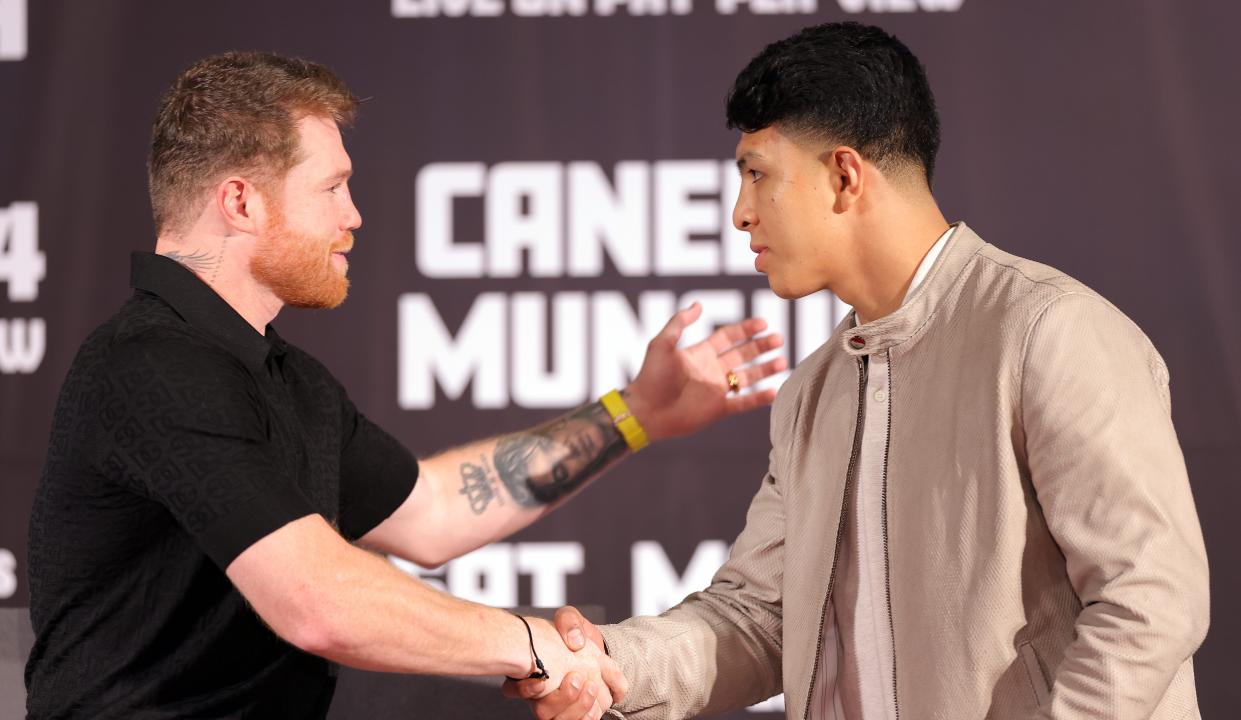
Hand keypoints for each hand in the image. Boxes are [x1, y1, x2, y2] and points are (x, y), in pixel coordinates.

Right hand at [504, 607, 613, 719]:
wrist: (593, 647)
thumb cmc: (574, 634)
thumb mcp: (570, 619)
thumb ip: (569, 622)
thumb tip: (574, 642)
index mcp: (532, 671)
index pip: (514, 689)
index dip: (525, 690)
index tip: (542, 681)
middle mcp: (540, 693)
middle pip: (542, 711)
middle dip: (562, 698)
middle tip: (577, 678)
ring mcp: (556, 705)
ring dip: (577, 707)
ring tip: (592, 687)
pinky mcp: (573, 713)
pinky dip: (587, 717)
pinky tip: (596, 706)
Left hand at [624, 303, 785, 441]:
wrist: (645, 411)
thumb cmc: (650, 376)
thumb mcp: (662, 343)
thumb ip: (679, 322)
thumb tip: (698, 304)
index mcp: (700, 354)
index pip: (728, 337)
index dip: (745, 329)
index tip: (763, 323)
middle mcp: (711, 370)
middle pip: (742, 355)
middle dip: (761, 346)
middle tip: (779, 339)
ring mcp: (716, 390)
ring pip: (747, 377)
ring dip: (765, 369)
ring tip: (783, 361)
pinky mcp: (718, 409)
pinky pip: (743, 403)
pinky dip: (759, 398)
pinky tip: (774, 390)